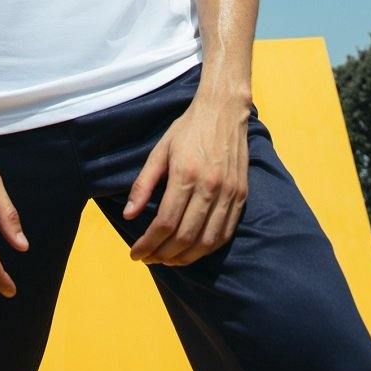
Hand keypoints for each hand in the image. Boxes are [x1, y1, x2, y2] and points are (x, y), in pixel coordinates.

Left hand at [124, 93, 250, 266]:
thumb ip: (143, 184)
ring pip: (207, 241)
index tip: (136, 253)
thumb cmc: (188, 129)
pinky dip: (208, 248)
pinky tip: (193, 251)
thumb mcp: (160, 151)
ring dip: (185, 257)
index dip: (148, 243)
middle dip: (163, 254)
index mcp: (186, 173)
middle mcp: (210, 186)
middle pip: (185, 236)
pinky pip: (225, 233)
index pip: (165, 221)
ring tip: (168, 259)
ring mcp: (229, 192)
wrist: (224, 110)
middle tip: (149, 258)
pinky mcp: (241, 195)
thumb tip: (129, 216)